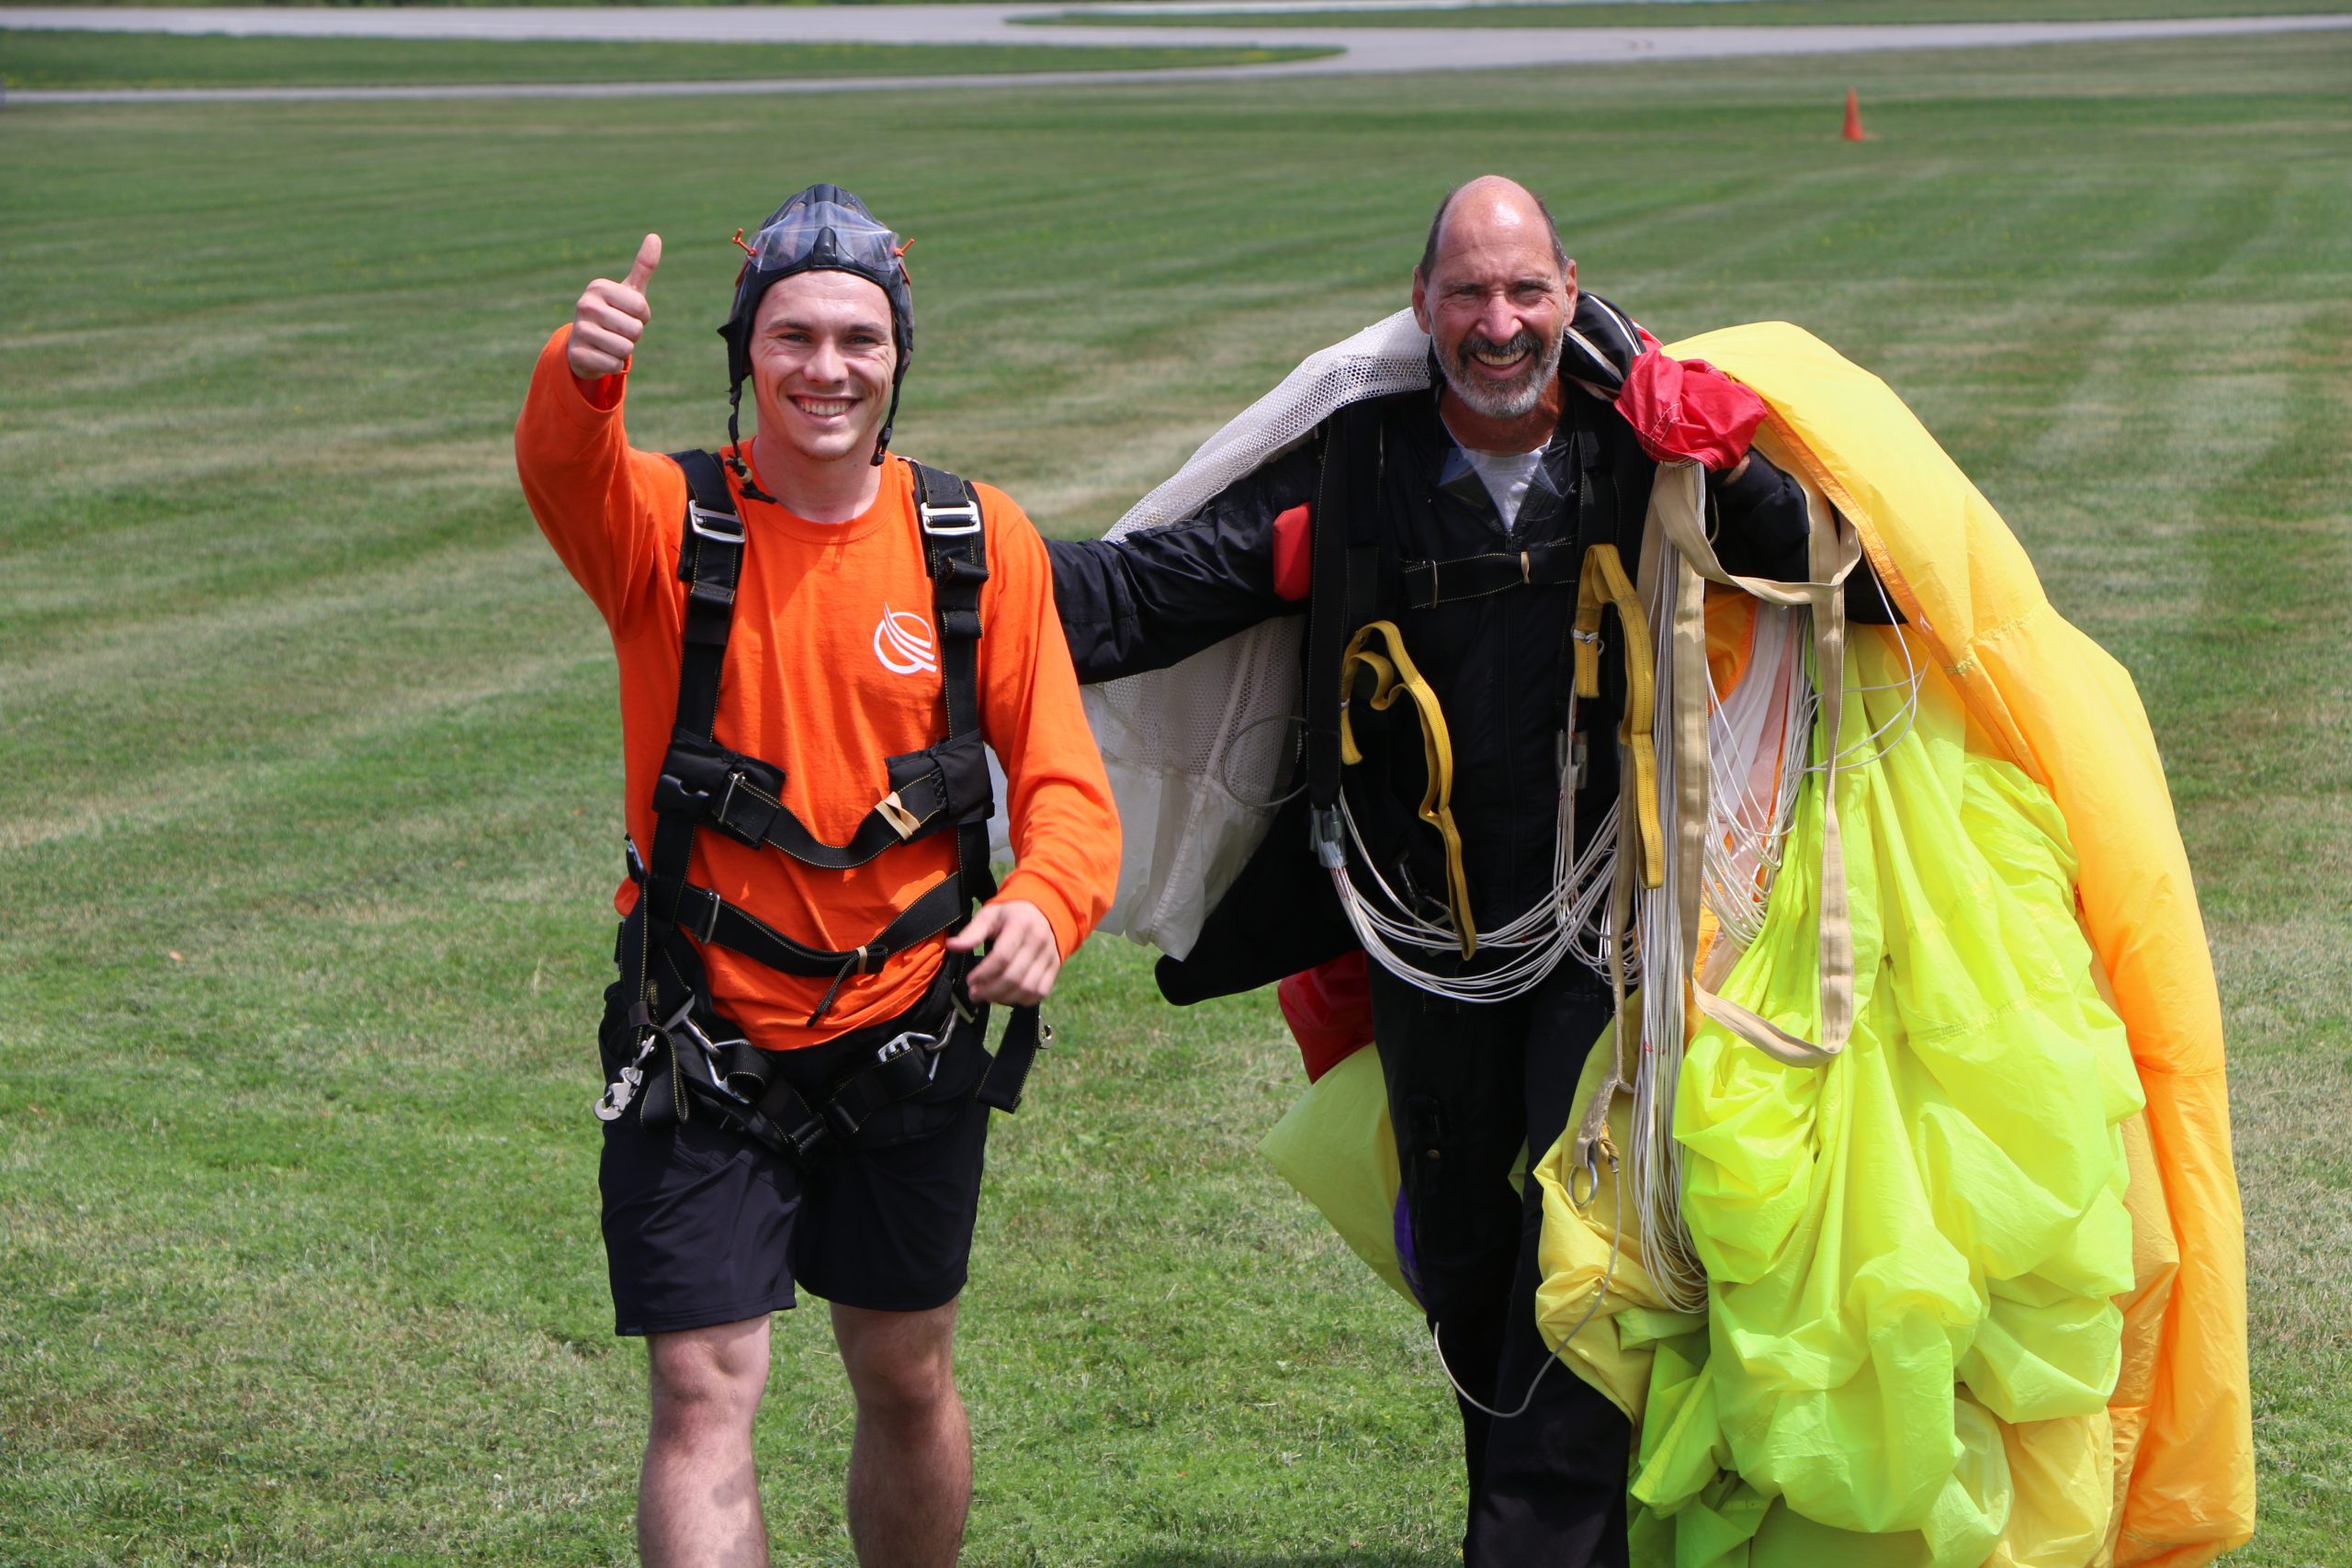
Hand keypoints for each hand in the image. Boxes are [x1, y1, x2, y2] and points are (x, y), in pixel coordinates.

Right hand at [568, 233, 660, 379]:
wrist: (585, 344)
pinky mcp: (577, 354)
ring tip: (610, 342)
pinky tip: (601, 356)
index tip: (627, 314)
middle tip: (617, 331)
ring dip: (623, 351)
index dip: (642, 317)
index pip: (641, 308)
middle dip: (633, 335)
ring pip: (625, 349)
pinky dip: (613, 364)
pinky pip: (613, 364)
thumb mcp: (629, 292)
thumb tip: (654, 237)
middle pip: (635, 330)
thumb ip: (643, 267)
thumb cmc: (614, 313)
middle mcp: (584, 305)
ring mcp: (579, 329)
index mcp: (598, 287)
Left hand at [945, 900, 1060, 1007]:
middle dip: (990, 990)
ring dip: (1004, 998)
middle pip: (1014, 976)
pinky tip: (1007, 996)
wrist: (1044, 910)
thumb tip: (952, 946)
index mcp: (1021, 925)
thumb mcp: (990, 915)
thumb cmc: (1011, 914)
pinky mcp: (1055, 968)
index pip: (1002, 957)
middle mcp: (1039, 942)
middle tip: (974, 994)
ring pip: (1027, 988)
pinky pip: (1040, 992)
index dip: (983, 973)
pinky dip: (1023, 1000)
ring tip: (988, 997)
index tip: (970, 980)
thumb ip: (972, 932)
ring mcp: (1049, 956)